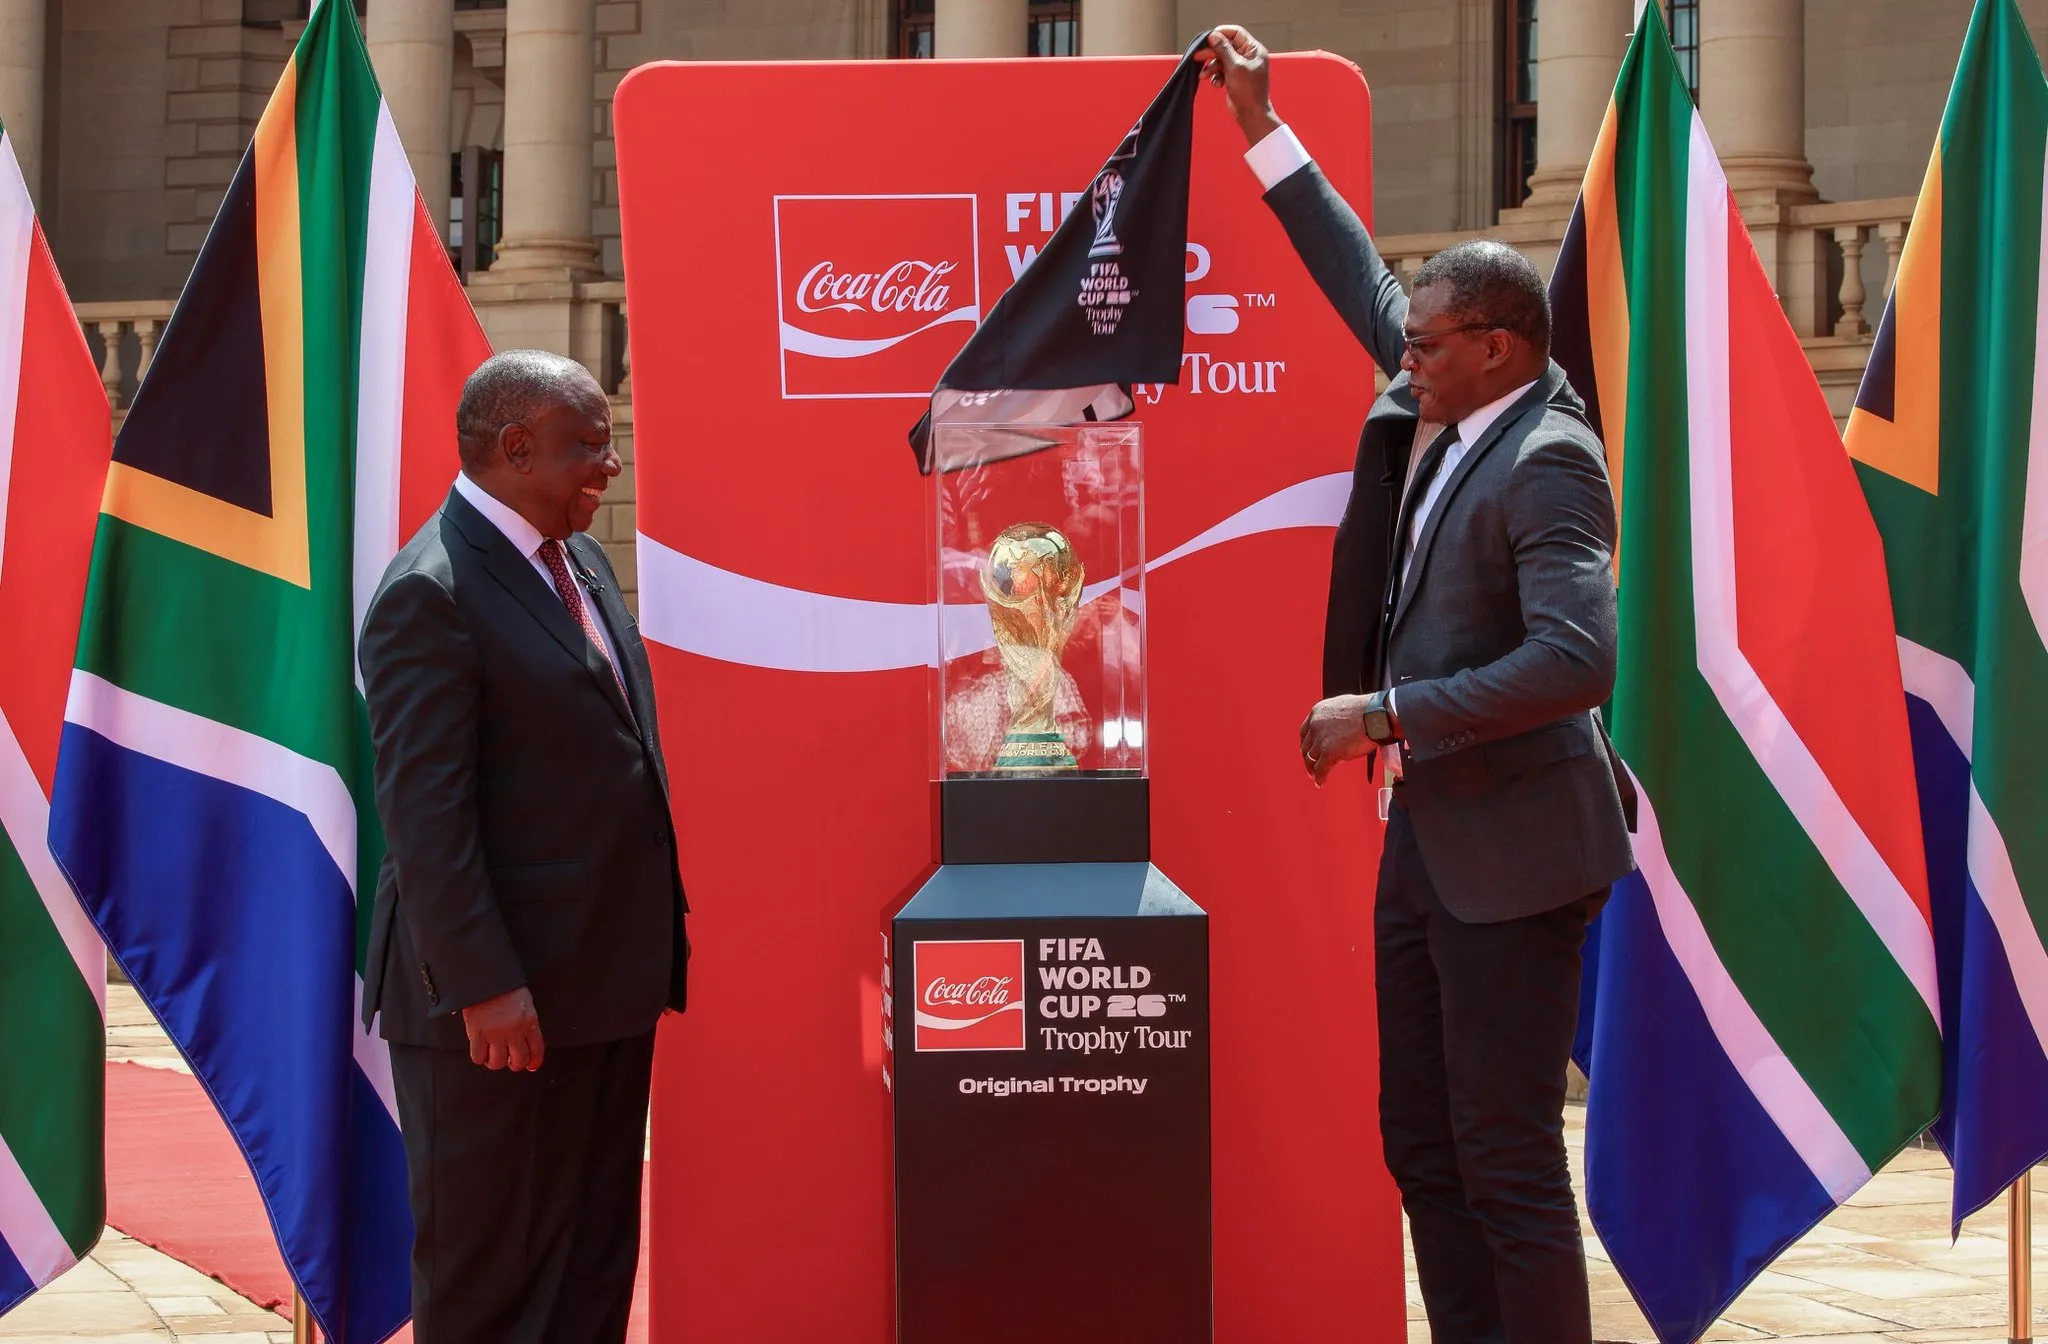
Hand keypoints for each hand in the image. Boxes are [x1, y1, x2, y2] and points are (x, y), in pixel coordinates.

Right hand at [462, 985, 544, 1071]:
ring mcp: (495, 1034)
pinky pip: (478, 1057)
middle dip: (515, 1064)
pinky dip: (480, 1058)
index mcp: (529, 1022)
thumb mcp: (525, 1003)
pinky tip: (481, 1052)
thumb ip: (526, 1022)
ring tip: (493, 1055)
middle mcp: (514, 1031)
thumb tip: (527, 1040)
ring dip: (496, 1062)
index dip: (534, 1061)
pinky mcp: (477, 1033)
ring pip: (498, 1063)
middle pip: (518, 1061)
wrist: (487, 975)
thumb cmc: (506, 986)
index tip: (531, 1065)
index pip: (536, 1050)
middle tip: (510, 1060)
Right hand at [1202, 25, 1280, 146]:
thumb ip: (1223, 49)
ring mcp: (1241, 67)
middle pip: (1226, 46)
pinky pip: (1222, 71)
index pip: (1236, 33)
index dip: (1221, 33)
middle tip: (1197, 56)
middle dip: (1212, 53)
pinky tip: (1216, 84)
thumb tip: (1213, 35)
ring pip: (1222, 60)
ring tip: (1204, 75)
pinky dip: (1216, 76)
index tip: (1208, 38)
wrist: (1251, 114)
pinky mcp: (1235, 78)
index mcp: (1254, 50)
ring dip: (1212, 67)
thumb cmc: (1247, 90)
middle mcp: (1248, 56)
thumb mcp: (1234, 66)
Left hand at [1299, 694, 1373, 786]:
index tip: (1308, 749)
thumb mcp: (1343, 707)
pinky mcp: (1328, 752)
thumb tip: (1338, 727)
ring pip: (1310, 759)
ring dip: (1312, 769)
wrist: (1375, 716)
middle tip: (1312, 764)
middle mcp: (1315, 725)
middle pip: (1306, 746)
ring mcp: (1320, 739)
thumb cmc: (1368, 711)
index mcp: (1318, 712)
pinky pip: (1320, 769)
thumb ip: (1334, 718)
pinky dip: (1320, 777)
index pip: (1305, 731)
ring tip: (1315, 775)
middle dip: (1308, 757)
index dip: (1307, 743)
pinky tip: (1321, 781)